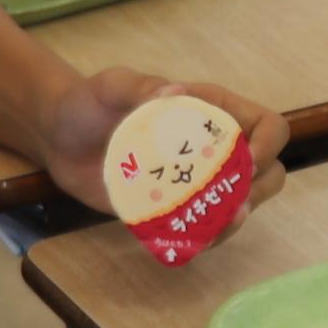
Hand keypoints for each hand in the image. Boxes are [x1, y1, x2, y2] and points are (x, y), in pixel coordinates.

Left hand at [39, 69, 288, 228]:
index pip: (267, 125)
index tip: (247, 163)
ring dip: (238, 219)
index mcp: (211, 111)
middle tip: (235, 203)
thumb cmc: (87, 103)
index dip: (269, 145)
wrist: (58, 139)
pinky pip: (208, 227)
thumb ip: (137, 86)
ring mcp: (198, 180)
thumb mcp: (110, 86)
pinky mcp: (177, 208)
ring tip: (215, 228)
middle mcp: (214, 146)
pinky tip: (192, 241)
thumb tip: (172, 93)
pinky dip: (209, 238)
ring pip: (245, 203)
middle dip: (260, 190)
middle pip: (270, 169)